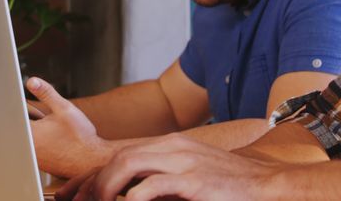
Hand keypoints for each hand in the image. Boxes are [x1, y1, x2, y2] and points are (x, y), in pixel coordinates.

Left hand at [26, 77, 110, 177]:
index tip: (29, 108)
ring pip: (28, 140)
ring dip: (35, 133)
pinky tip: (55, 142)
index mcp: (31, 133)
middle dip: (30, 120)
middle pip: (20, 129)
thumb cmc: (80, 137)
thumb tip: (32, 82)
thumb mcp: (64, 108)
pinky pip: (35, 150)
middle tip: (44, 119)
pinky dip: (42, 144)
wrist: (93, 160)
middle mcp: (29, 148)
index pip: (15, 117)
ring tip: (53, 132)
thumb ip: (46, 93)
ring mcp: (34, 159)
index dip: (22, 109)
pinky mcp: (41, 165)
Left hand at [61, 134, 280, 200]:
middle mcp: (172, 147)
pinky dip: (133, 198)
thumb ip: (161, 179)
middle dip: (93, 182)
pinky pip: (153, 185)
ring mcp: (182, 161)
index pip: (121, 154)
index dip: (95, 175)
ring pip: (128, 164)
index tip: (74, 193)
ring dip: (106, 187)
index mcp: (169, 144)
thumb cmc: (226, 184)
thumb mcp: (190, 173)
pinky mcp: (193, 180)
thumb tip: (131, 195)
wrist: (265, 182)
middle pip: (119, 157)